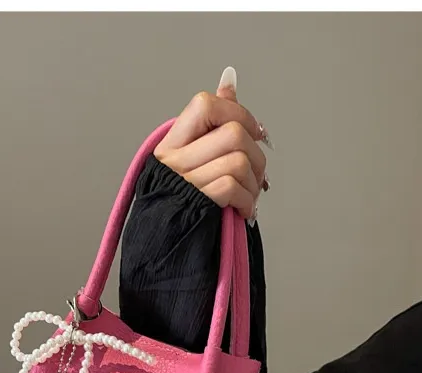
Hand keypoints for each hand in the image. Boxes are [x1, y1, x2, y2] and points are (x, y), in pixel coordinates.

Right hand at [154, 67, 270, 222]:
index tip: (253, 131)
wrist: (165, 244)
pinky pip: (233, 188)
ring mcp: (185, 182)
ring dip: (254, 183)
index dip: (237, 113)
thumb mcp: (192, 156)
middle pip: (233, 134)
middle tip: (257, 172)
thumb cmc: (183, 200)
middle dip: (256, 154)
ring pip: (238, 162)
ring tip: (249, 194)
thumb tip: (230, 80)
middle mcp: (174, 160)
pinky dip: (247, 201)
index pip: (205, 105)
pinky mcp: (197, 204)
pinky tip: (244, 209)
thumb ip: (213, 120)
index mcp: (172, 143)